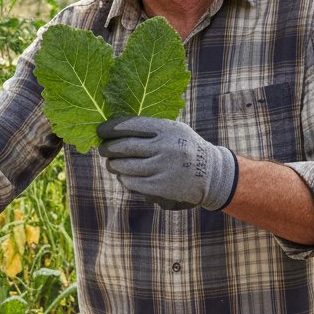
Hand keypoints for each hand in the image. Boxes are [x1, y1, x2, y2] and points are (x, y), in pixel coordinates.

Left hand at [96, 115, 238, 210]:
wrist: (213, 174)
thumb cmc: (184, 148)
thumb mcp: (173, 130)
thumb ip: (148, 128)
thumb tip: (111, 129)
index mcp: (167, 129)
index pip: (130, 125)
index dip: (110, 128)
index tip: (100, 131)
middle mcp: (165, 147)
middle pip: (123, 147)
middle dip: (107, 148)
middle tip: (102, 149)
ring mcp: (163, 168)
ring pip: (124, 166)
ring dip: (113, 165)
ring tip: (112, 164)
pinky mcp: (161, 187)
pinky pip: (131, 183)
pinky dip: (124, 179)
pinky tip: (124, 176)